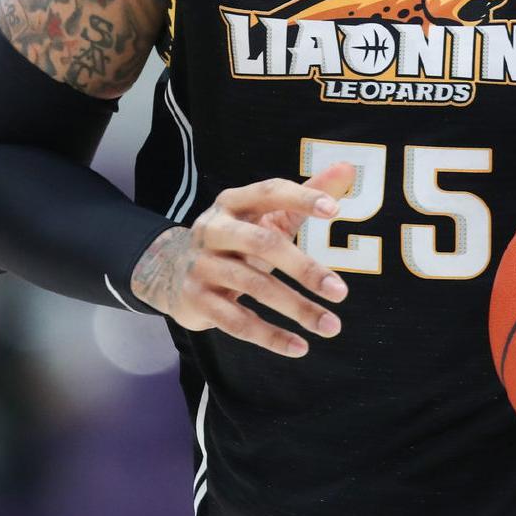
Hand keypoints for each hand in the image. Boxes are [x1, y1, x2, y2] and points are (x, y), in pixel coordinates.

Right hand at [129, 163, 355, 356]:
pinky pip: (236, 321)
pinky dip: (270, 336)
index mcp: (233, 203)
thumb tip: (349, 168)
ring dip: (296, 309)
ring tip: (331, 326)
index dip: (301, 198)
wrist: (167, 270)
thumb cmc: (235, 240)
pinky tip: (299, 347)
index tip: (334, 210)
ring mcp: (202, 266)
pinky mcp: (196, 300)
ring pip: (253, 287)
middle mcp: (213, 230)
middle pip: (263, 244)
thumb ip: (306, 194)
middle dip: (304, 268)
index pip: (269, 192)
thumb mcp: (265, 215)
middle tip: (341, 291)